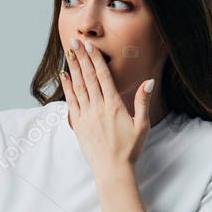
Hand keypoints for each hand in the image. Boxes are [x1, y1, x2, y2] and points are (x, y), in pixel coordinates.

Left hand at [58, 37, 154, 173]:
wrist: (112, 171)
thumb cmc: (129, 150)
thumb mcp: (142, 125)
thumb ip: (143, 101)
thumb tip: (148, 81)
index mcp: (114, 106)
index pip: (103, 76)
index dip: (95, 59)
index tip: (90, 45)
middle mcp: (97, 108)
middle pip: (87, 77)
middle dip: (81, 57)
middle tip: (74, 41)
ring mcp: (86, 116)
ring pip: (77, 87)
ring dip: (73, 68)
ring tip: (69, 52)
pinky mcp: (78, 125)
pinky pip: (71, 102)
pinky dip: (66, 87)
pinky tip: (63, 76)